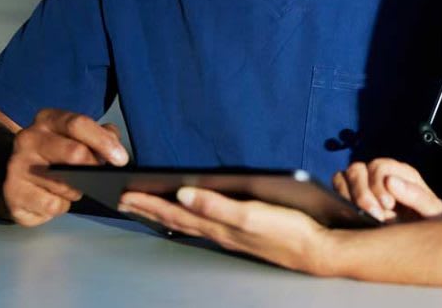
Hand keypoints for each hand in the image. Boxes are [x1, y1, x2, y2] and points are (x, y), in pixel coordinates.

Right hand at [3, 108, 128, 226]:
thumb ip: (102, 135)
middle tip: (99, 177)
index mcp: (48, 119)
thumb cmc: (58, 152)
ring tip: (72, 186)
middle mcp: (28, 139)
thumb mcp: (80, 136)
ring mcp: (16, 167)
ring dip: (76, 191)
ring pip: (64, 185)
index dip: (104, 142)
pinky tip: (56, 199)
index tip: (121, 159)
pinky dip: (61, 207)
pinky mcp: (11, 194)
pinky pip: (50, 206)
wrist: (22, 171)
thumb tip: (115, 148)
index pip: (78, 124)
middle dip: (93, 169)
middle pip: (74, 154)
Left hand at [117, 188, 335, 275]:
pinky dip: (188, 219)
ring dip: (165, 215)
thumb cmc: (287, 231)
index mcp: (218, 225)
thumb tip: (182, 193)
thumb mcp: (250, 214)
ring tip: (147, 207)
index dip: (149, 203)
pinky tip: (189, 216)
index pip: (175, 213)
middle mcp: (220, 232)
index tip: (125, 193)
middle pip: (176, 220)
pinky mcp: (243, 234)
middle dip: (149, 209)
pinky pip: (204, 226)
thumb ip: (216, 204)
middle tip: (124, 201)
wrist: (317, 249)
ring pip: (189, 224)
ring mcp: (231, 235)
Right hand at [333, 159, 441, 222]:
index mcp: (400, 173)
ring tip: (361, 217)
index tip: (388, 205)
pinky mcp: (349, 199)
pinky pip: (335, 190)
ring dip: (347, 197)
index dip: (379, 184)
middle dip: (362, 193)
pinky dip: (338, 201)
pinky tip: (350, 218)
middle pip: (356, 169)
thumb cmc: (429, 225)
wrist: (422, 243)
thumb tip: (391, 181)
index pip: (379, 167)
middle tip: (375, 215)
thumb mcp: (433, 212)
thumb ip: (417, 196)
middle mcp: (378, 176)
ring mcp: (362, 186)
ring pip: (342, 177)